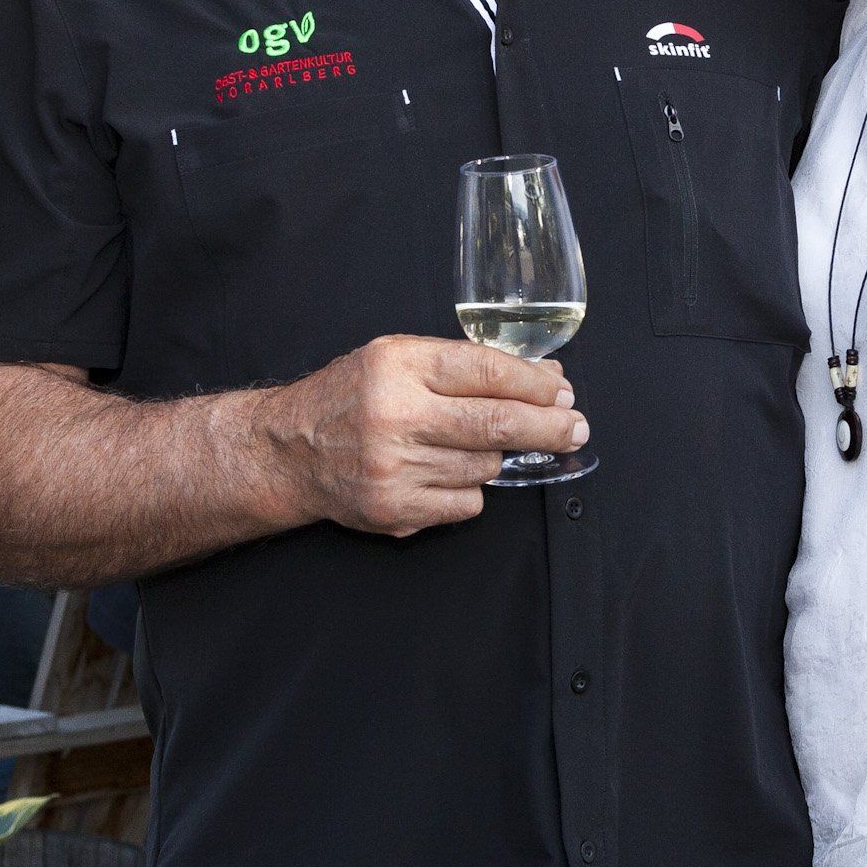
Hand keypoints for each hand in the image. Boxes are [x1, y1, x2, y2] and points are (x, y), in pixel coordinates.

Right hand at [249, 335, 589, 536]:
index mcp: (399, 366)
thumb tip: (544, 380)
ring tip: (466, 444)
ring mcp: (395, 467)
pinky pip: (467, 503)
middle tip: (575, 427)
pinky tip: (443, 474)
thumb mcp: (397, 358)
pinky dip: (469, 490)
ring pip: (486, 466)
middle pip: (498, 424)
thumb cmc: (352, 397)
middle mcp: (397, 415)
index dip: (535, 383)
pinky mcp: (395, 509)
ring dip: (493, 456)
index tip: (561, 391)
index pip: (487, 370)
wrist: (291, 451)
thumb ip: (465, 365)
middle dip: (549, 427)